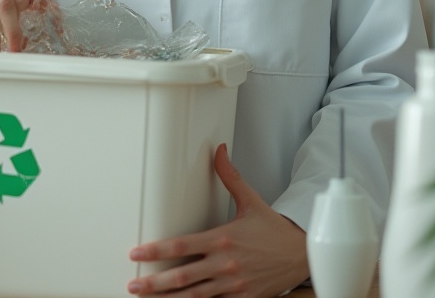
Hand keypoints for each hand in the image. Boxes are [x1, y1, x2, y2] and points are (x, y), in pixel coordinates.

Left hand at [126, 144, 307, 297]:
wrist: (301, 254)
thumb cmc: (274, 231)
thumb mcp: (251, 201)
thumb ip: (230, 177)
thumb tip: (218, 151)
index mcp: (223, 239)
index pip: (181, 245)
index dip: (156, 251)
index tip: (136, 253)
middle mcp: (225, 264)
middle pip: (182, 276)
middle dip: (155, 283)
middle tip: (133, 285)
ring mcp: (233, 285)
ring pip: (195, 296)